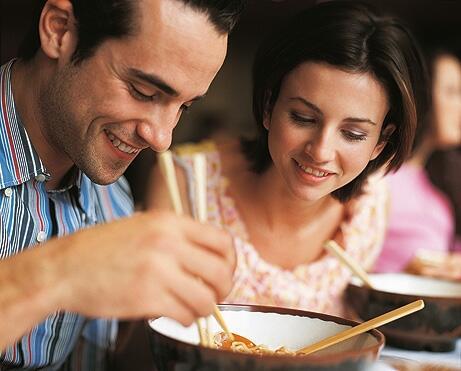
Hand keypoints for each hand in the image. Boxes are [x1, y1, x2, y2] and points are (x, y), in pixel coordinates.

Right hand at [57, 210, 234, 323]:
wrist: (65, 267)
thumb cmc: (104, 248)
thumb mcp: (144, 226)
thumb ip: (178, 237)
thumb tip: (210, 257)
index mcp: (170, 222)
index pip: (222, 240)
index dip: (230, 260)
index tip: (225, 271)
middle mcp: (168, 243)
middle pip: (222, 271)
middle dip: (224, 289)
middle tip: (215, 295)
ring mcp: (158, 271)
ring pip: (206, 298)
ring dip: (205, 308)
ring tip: (193, 308)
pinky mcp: (147, 298)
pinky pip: (185, 314)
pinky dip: (186, 319)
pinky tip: (177, 314)